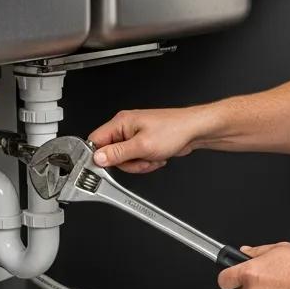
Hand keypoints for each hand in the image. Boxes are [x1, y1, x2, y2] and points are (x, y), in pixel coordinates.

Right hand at [88, 107, 207, 173]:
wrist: (194, 131)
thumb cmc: (174, 130)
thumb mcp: (142, 146)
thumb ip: (118, 153)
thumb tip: (98, 158)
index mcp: (121, 122)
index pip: (96, 140)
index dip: (99, 156)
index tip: (107, 166)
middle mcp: (126, 127)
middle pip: (111, 154)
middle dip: (128, 163)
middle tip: (141, 160)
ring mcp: (135, 135)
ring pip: (125, 159)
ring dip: (139, 164)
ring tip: (152, 157)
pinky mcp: (143, 143)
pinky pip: (137, 159)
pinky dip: (146, 162)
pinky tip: (156, 157)